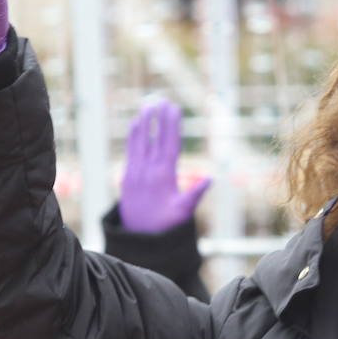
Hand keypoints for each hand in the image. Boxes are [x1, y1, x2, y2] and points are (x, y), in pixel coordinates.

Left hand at [119, 99, 211, 233]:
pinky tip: (135, 124)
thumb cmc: (166, 225)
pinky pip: (130, 151)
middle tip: (163, 100)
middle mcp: (147, 170)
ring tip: (148, 105)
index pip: (169, 144)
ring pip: (140, 142)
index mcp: (164, 175)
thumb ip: (195, 194)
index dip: (172, 125)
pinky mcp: (126, 177)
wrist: (139, 238)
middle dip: (159, 118)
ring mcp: (135, 172)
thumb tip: (210, 178)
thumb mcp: (183, 212)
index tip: (174, 109)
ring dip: (144, 122)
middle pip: (154, 138)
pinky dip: (133, 136)